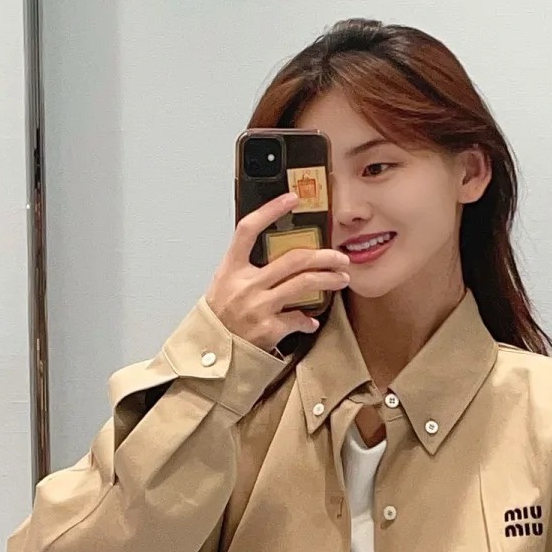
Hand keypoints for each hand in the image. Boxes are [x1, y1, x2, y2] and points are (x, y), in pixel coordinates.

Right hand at [206, 189, 352, 353]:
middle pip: (293, 259)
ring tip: (341, 279)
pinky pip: (298, 318)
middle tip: (340, 257)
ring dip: (329, 280)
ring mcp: (258, 307)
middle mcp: (245, 285)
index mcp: (231, 269)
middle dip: (324, 256)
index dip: (270, 210)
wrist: (211, 353)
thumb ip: (246, 268)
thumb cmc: (219, 317)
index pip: (249, 229)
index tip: (291, 199)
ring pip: (304, 284)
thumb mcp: (224, 284)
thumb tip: (278, 254)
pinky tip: (311, 320)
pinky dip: (307, 320)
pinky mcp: (269, 329)